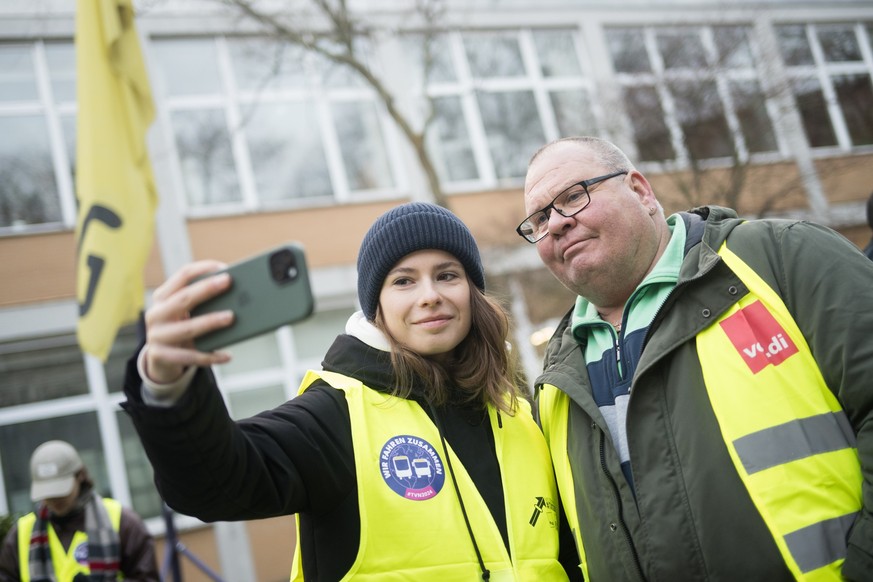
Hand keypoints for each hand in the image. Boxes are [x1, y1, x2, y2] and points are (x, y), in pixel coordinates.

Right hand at [143, 260, 233, 383]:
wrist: (160, 360)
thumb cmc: (180, 328)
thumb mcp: (185, 314)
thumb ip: (201, 303)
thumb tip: (235, 295)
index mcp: (162, 297)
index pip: (181, 276)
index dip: (202, 269)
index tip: (223, 267)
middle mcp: (156, 314)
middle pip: (182, 299)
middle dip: (206, 289)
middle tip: (228, 282)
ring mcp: (156, 336)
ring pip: (187, 328)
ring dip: (210, 322)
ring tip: (231, 317)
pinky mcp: (160, 356)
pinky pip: (190, 356)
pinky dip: (210, 356)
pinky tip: (227, 355)